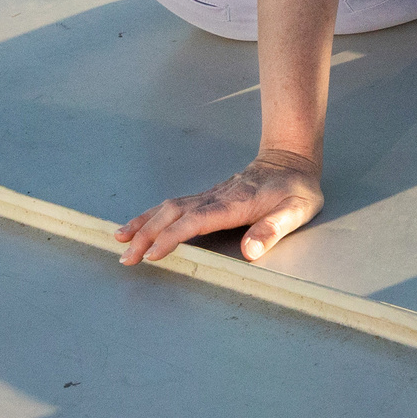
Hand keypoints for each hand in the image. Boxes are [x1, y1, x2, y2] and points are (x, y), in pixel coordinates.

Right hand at [116, 152, 323, 265]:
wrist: (292, 159)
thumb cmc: (296, 189)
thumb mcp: (296, 211)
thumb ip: (274, 229)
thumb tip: (250, 251)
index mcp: (234, 204)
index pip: (195, 221)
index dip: (172, 237)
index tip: (152, 254)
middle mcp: (216, 197)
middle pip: (173, 213)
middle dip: (147, 234)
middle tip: (126, 258)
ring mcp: (209, 195)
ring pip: (168, 207)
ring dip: (143, 223)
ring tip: (120, 240)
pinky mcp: (207, 196)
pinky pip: (174, 206)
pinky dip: (152, 215)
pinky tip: (139, 224)